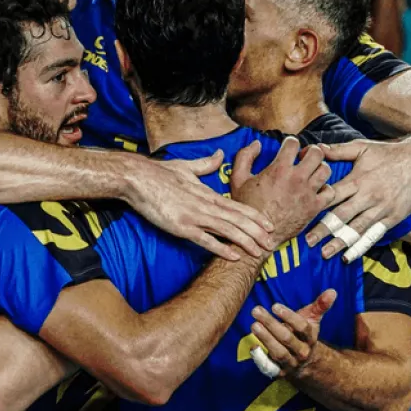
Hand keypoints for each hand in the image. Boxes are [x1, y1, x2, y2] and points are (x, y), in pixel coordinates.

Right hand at [126, 149, 274, 260]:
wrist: (137, 178)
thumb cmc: (158, 173)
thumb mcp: (186, 166)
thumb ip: (206, 164)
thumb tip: (220, 153)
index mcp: (206, 193)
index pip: (237, 206)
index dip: (255, 216)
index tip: (269, 224)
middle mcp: (204, 204)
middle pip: (237, 219)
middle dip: (257, 232)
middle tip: (273, 243)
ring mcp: (194, 216)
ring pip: (227, 229)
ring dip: (245, 241)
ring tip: (259, 251)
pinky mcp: (181, 226)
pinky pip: (205, 240)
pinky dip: (221, 248)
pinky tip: (234, 256)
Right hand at [230, 138, 333, 248]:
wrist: (257, 235)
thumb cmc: (247, 207)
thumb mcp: (237, 179)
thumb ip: (245, 157)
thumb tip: (257, 143)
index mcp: (279, 169)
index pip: (294, 143)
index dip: (291, 142)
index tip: (288, 148)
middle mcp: (297, 179)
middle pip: (316, 153)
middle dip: (310, 151)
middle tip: (304, 157)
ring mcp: (308, 193)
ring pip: (326, 170)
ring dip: (319, 167)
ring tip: (311, 171)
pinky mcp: (315, 207)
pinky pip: (330, 192)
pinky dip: (326, 188)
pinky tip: (316, 189)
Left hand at [250, 289, 336, 376]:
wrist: (306, 364)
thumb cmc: (304, 336)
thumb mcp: (312, 320)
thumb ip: (320, 305)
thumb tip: (332, 291)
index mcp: (310, 338)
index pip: (302, 327)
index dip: (289, 316)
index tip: (274, 306)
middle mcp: (302, 352)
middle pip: (287, 338)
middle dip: (271, 324)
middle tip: (256, 310)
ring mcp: (291, 363)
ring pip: (278, 352)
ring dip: (265, 339)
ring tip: (253, 325)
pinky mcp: (279, 371)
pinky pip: (270, 367)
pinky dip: (260, 359)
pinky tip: (253, 346)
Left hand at [305, 136, 410, 259]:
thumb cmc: (387, 153)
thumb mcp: (362, 147)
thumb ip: (337, 151)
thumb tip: (314, 149)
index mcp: (359, 180)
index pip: (333, 195)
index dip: (317, 205)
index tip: (301, 214)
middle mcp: (369, 196)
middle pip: (342, 215)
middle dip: (324, 229)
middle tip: (306, 241)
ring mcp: (382, 209)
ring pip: (357, 229)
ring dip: (340, 242)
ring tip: (324, 253)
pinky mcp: (393, 218)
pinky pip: (374, 235)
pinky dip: (360, 247)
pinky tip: (348, 257)